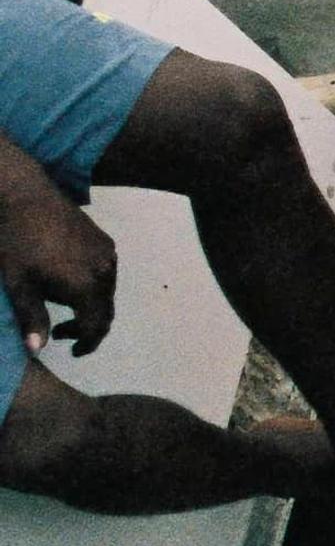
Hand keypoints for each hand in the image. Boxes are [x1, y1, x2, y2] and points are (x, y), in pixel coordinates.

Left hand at [0, 182, 115, 355]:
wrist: (24, 196)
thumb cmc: (16, 242)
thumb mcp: (18, 284)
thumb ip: (32, 318)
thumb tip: (37, 350)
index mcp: (86, 288)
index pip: (95, 327)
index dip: (86, 343)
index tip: (72, 350)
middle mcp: (105, 273)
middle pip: (105, 311)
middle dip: (87, 326)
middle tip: (63, 331)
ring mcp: (108, 255)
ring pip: (107, 292)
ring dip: (90, 304)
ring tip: (65, 305)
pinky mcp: (104, 241)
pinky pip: (106, 272)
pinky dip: (93, 284)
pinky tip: (70, 279)